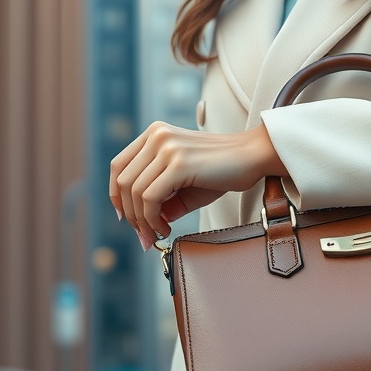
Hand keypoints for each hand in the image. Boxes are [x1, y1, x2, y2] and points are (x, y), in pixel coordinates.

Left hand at [109, 122, 287, 250]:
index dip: (116, 196)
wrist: (253, 157)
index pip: (119, 166)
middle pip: (123, 181)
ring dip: (143, 221)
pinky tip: (166, 228)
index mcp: (154, 134)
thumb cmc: (221, 171)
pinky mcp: (178, 162)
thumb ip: (160, 198)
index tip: (126, 218)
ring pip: (135, 192)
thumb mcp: (183, 183)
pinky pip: (151, 197)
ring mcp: (166, 146)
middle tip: (144, 236)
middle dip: (130, 214)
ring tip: (158, 234)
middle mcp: (157, 136)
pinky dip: (153, 219)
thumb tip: (141, 225)